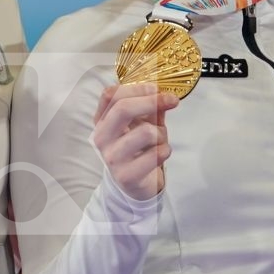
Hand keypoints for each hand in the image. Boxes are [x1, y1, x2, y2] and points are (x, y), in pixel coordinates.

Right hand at [92, 81, 176, 200]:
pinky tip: (160, 154)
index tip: (157, 88)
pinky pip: (156, 154)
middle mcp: (102, 138)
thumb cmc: (139, 149)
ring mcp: (112, 158)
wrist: (135, 186)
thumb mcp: (143, 123)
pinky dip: (166, 150)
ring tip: (160, 141)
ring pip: (145, 132)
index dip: (137, 88)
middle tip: (172, 100)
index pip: (111, 95)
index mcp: (102, 121)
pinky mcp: (127, 176)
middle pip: (123, 109)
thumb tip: (166, 93)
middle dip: (152, 101)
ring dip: (162, 133)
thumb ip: (151, 108)